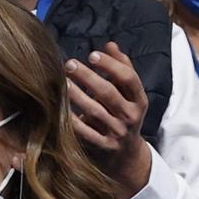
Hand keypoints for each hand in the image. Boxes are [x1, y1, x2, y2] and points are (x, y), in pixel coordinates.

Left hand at [66, 42, 151, 198]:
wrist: (125, 155)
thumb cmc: (123, 115)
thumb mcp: (129, 95)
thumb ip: (122, 68)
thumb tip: (110, 44)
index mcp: (139, 100)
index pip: (128, 79)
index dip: (111, 65)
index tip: (92, 54)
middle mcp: (130, 116)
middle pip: (108, 93)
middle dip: (88, 77)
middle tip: (69, 64)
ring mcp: (116, 133)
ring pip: (95, 111)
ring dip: (76, 95)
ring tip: (61, 82)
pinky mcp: (102, 146)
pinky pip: (84, 132)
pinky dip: (72, 120)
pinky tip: (59, 108)